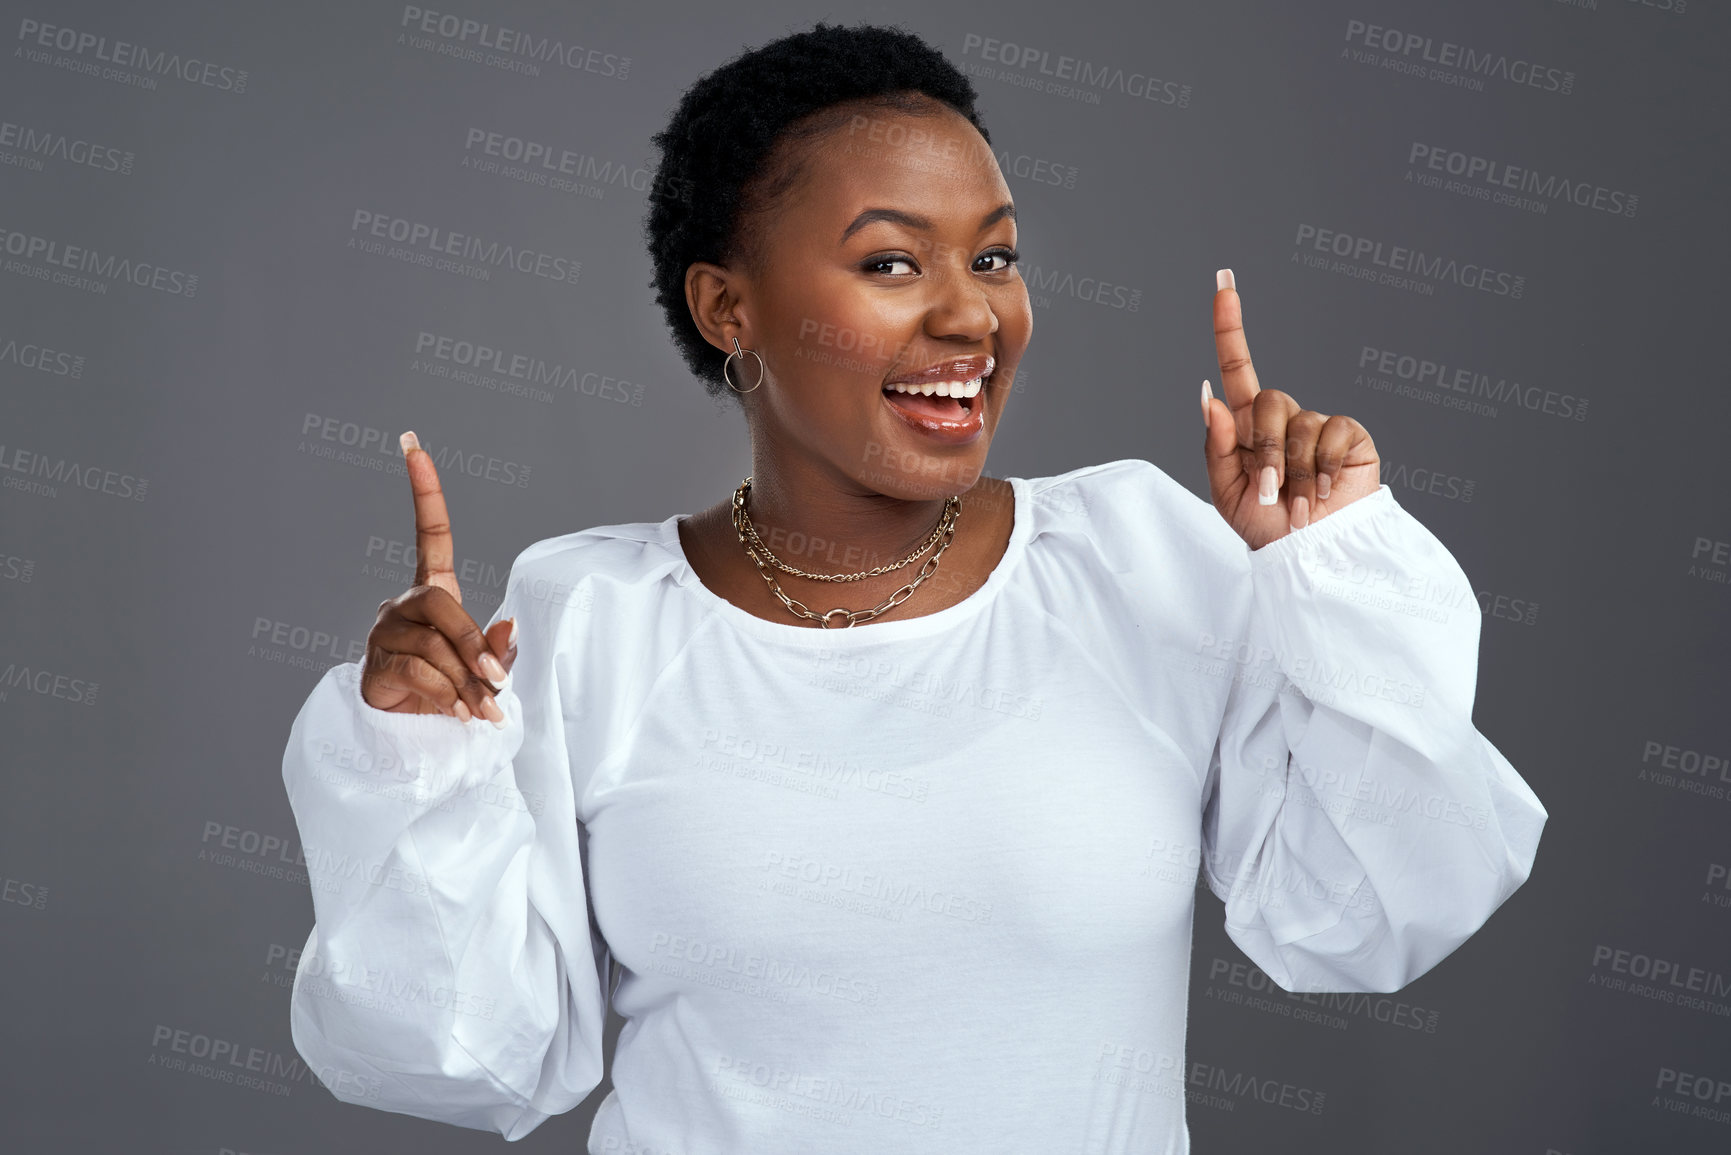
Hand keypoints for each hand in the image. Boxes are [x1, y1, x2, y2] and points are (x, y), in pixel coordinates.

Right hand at [359, 431, 516, 720]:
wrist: (412, 728)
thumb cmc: (455, 686)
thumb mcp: (486, 666)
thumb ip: (498, 647)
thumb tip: (507, 630)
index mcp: (434, 592)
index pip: (429, 533)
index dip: (423, 490)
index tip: (412, 445)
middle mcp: (403, 604)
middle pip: (440, 605)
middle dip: (472, 643)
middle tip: (497, 682)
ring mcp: (384, 632)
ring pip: (432, 646)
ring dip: (465, 681)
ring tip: (483, 709)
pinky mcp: (374, 664)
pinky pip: (417, 672)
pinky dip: (445, 694)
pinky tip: (457, 712)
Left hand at [1201, 269, 1380, 549]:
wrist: (1311, 556)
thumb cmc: (1266, 527)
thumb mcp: (1227, 492)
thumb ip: (1215, 445)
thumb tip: (1207, 394)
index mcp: (1246, 427)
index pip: (1237, 367)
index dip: (1229, 326)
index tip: (1223, 282)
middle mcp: (1282, 420)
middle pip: (1266, 402)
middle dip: (1264, 452)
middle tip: (1269, 493)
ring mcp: (1317, 426)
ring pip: (1299, 424)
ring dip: (1293, 472)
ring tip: (1297, 504)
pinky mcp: (1350, 437)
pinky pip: (1332, 433)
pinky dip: (1323, 467)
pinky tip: (1324, 491)